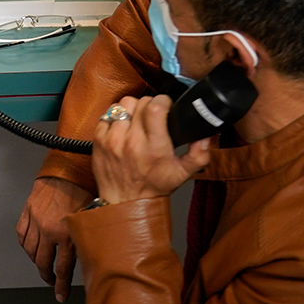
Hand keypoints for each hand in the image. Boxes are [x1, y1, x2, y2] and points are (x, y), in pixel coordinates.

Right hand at [17, 177, 93, 302]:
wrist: (68, 168)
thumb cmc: (84, 189)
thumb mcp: (91, 218)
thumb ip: (87, 238)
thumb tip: (92, 255)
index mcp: (66, 234)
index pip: (63, 269)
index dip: (61, 286)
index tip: (60, 295)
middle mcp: (49, 231)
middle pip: (43, 263)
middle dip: (47, 276)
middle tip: (51, 282)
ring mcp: (36, 222)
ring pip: (30, 251)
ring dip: (35, 261)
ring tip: (42, 266)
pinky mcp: (27, 212)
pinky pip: (21, 234)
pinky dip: (24, 244)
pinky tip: (30, 247)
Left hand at [90, 96, 213, 205]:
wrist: (124, 202)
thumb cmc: (153, 186)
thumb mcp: (183, 173)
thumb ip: (199, 154)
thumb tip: (205, 136)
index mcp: (154, 148)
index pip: (155, 108)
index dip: (162, 101)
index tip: (165, 105)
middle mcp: (132, 142)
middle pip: (140, 103)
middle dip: (150, 105)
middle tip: (153, 116)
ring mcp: (112, 140)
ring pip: (123, 105)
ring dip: (132, 109)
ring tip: (138, 120)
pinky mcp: (98, 140)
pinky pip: (107, 114)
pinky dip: (116, 117)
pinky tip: (123, 127)